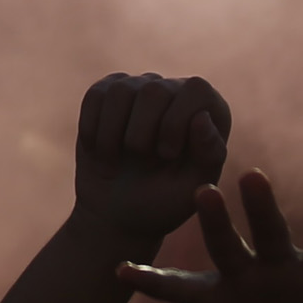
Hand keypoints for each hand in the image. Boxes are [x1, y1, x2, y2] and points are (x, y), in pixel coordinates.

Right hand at [70, 73, 229, 261]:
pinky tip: (99, 152)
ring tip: (114, 164)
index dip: (177, 121)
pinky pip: (95, 96)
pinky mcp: (105, 94)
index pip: (196, 89)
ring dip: (112, 135)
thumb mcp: (193, 189)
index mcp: (207, 110)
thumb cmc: (163, 202)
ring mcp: (138, 89)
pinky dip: (92, 129)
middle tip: (141, 162)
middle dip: (141, 133)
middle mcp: (174, 92)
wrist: (118, 214)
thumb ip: (209, 156)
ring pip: (120, 90)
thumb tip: (202, 116)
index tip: (168, 155)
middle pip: (154, 89)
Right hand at [118, 166, 302, 302]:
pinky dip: (151, 281)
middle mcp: (277, 266)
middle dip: (261, 207)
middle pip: (270, 232)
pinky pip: (177, 288)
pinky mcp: (210, 299)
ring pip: (226, 246)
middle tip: (252, 177)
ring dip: (215, 223)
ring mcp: (241, 279)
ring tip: (202, 195)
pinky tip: (123, 271)